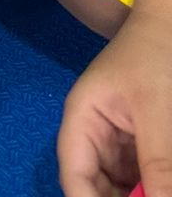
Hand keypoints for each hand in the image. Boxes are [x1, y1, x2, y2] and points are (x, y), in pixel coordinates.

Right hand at [58, 9, 171, 196]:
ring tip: (159, 186)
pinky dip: (155, 185)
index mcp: (83, 119)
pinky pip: (143, 178)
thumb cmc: (157, 55)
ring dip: (142, 193)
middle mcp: (95, 135)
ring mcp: (120, 142)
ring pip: (122, 187)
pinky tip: (163, 183)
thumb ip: (158, 164)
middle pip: (97, 187)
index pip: (74, 177)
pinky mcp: (143, 146)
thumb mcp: (156, 113)